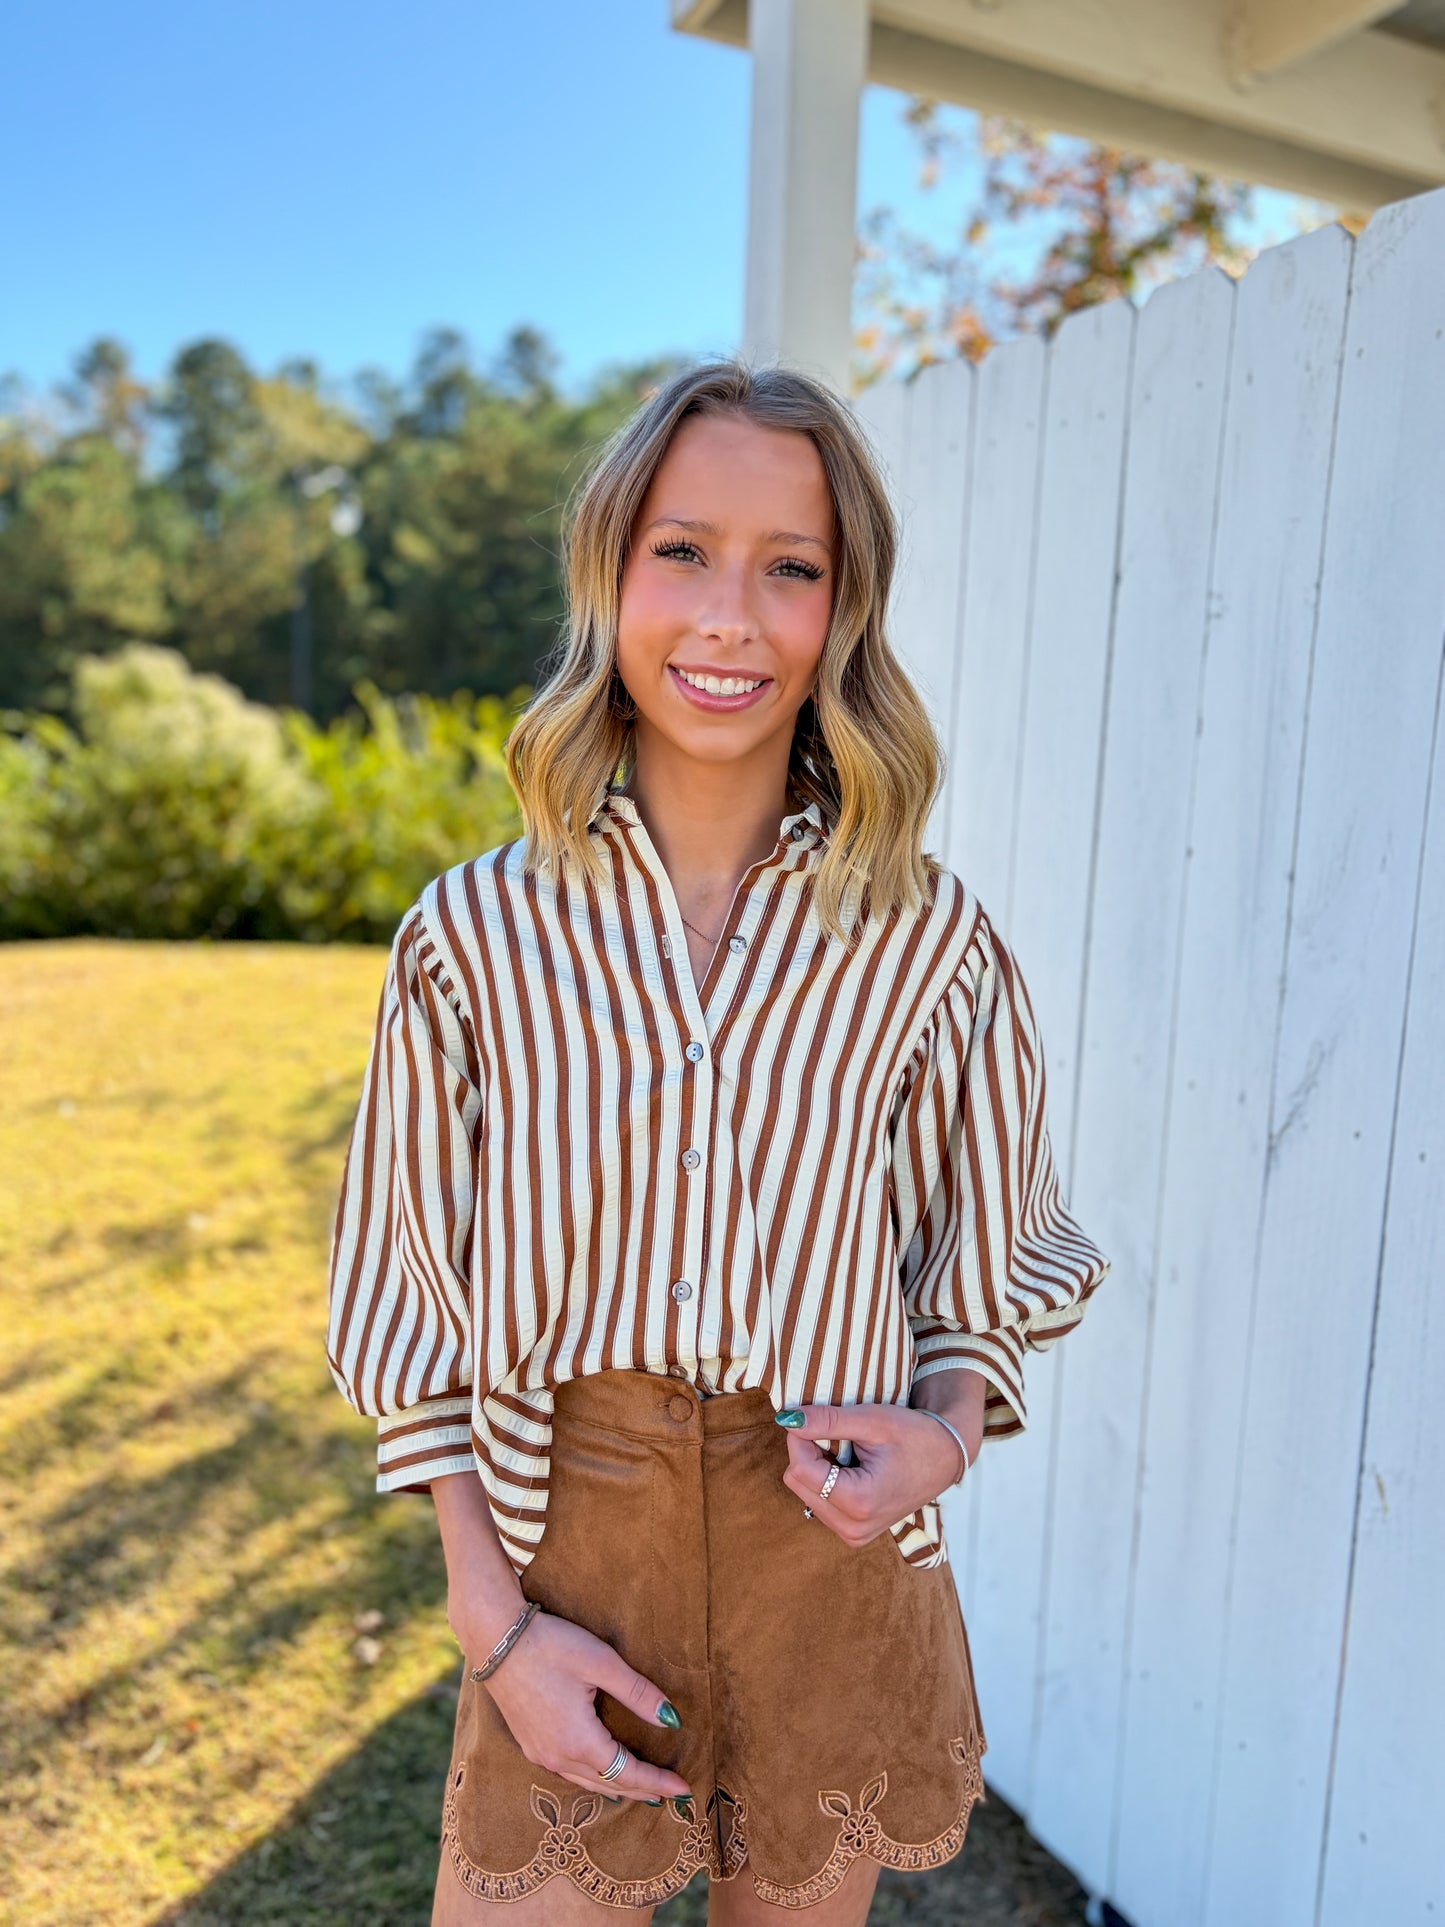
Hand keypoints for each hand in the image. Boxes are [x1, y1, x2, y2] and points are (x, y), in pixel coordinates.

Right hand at [453, 1602, 691, 1805]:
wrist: (496, 1638)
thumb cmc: (551, 1645)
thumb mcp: (601, 1663)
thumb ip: (637, 1693)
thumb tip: (672, 1720)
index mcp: (580, 1741)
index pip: (628, 1772)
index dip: (658, 1781)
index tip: (684, 1789)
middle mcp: (558, 1756)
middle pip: (609, 1783)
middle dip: (642, 1790)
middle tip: (670, 1795)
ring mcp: (540, 1753)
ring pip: (587, 1782)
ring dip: (617, 1786)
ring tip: (642, 1790)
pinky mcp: (529, 1743)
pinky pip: (568, 1773)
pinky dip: (592, 1778)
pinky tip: (600, 1772)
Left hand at [778, 1402, 967, 1547]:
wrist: (946, 1458)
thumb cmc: (916, 1436)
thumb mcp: (873, 1420)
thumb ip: (828, 1421)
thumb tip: (788, 1419)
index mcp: (860, 1503)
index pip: (799, 1469)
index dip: (800, 1437)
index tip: (816, 1417)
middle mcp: (853, 1528)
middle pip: (797, 1482)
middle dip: (809, 1453)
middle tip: (842, 1437)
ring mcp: (853, 1534)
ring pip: (804, 1492)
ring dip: (817, 1467)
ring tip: (852, 1454)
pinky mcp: (853, 1532)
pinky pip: (818, 1501)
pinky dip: (825, 1480)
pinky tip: (852, 1468)